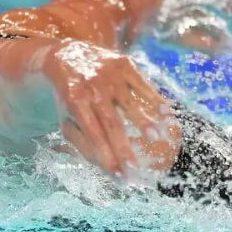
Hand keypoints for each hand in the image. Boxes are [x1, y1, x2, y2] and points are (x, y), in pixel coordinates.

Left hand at [44, 41, 180, 176]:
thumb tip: (102, 164)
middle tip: (135, 169)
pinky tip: (166, 114)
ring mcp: (108, 75)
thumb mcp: (65, 118)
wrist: (68, 54)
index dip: (106, 156)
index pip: (93, 134)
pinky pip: (142, 83)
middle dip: (123, 147)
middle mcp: (92, 88)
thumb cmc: (69, 96)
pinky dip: (154, 98)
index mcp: (75, 103)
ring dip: (144, 121)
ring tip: (157, 139)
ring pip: (129, 101)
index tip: (119, 176)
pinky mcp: (123, 64)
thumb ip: (80, 141)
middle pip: (111, 122)